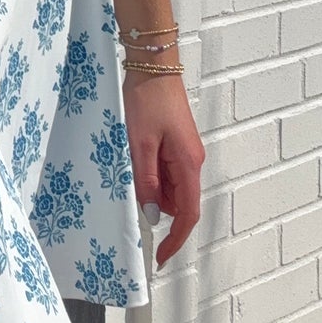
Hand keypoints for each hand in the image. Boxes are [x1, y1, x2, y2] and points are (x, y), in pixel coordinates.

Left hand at [121, 71, 205, 268]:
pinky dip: (150, 172)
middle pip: (178, 201)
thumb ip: (147, 181)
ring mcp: (185, 152)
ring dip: (151, 186)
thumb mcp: (139, 144)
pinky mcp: (176, 143)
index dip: (176, 239)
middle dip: (156, 205)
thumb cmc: (146, 99)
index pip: (188, 214)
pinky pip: (165, 170)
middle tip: (129, 189)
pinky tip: (134, 154)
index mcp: (188, 163)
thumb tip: (154, 214)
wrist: (153, 65)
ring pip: (170, 186)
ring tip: (129, 160)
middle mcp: (192, 160)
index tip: (161, 257)